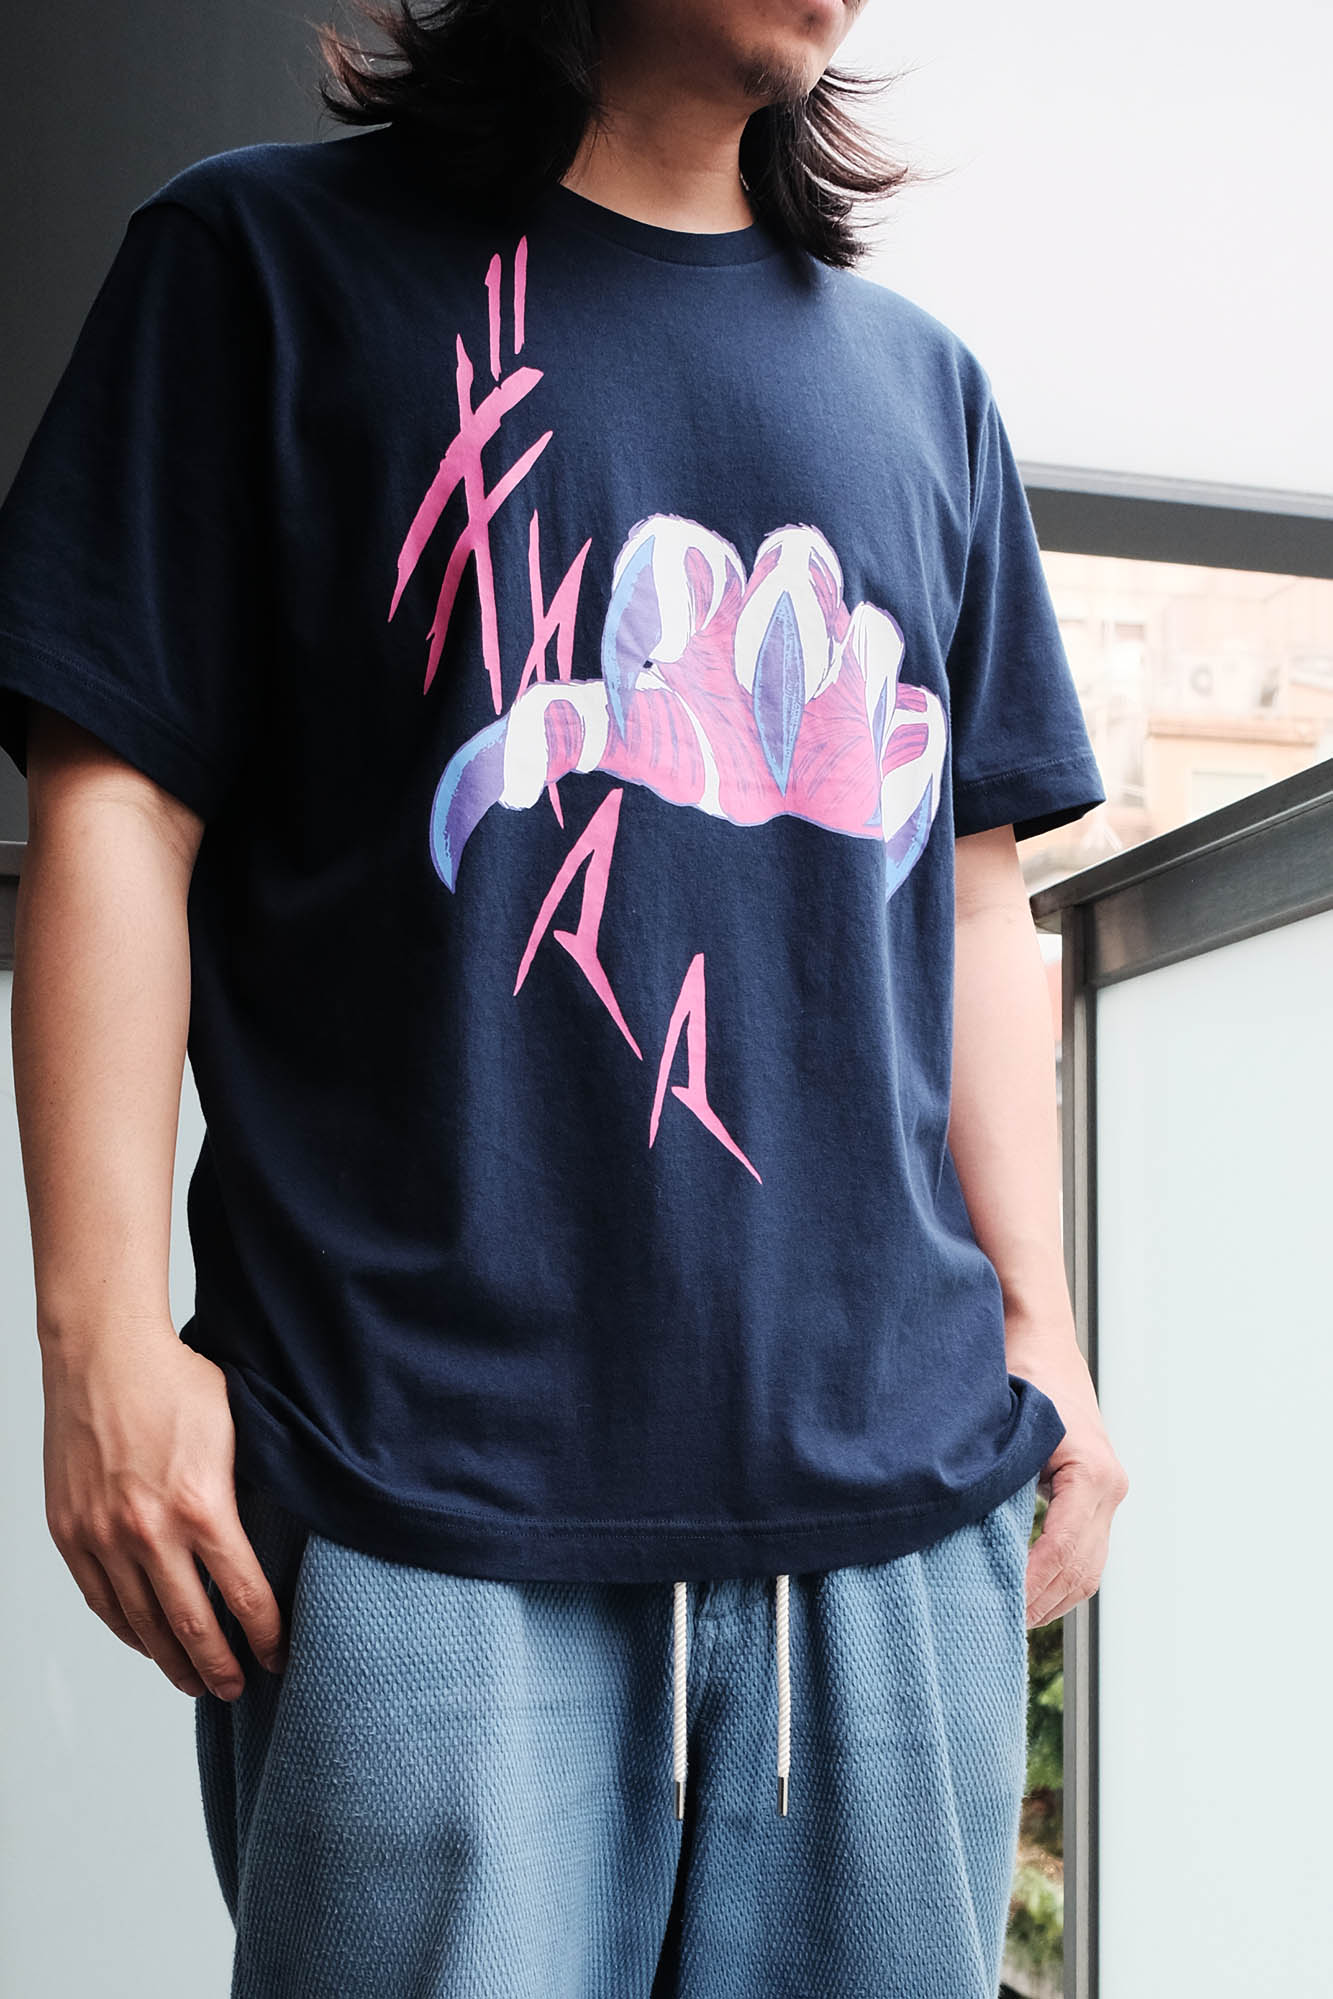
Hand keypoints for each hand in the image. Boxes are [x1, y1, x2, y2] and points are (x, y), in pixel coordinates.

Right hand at [40, 1323, 286, 1698]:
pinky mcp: (70, 1532)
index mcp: (202, 1506)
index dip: (265, 1635)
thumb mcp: (236, 1433)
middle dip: (221, 1666)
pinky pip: (101, 1601)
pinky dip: (127, 1631)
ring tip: (196, 1682)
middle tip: (238, 1689)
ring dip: (173, 1661)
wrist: (104, 1353)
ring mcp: (104, 1536)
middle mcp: (149, 1532)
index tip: (278, 1656)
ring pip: (142, 1624)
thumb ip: (247, 1491)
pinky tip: (148, 1643)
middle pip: (192, 1626)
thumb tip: (270, 1539)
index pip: (244, 1595)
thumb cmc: (175, 1381)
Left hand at [1009, 1329, 1128, 1628]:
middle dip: (1040, 1602)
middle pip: (1082, 1570)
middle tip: (994, 1628)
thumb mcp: (1006, 1429)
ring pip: (1089, 1569)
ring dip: (1051, 1599)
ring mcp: (1108, 1491)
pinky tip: (1025, 1594)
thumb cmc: (1019, 1373)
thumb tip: (964, 1537)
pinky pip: (1085, 1552)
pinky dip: (1058, 1578)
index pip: (1063, 1550)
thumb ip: (997, 1482)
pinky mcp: (1095, 1493)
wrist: (1039, 1336)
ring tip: (1006, 1622)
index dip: (1029, 1584)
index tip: (995, 1608)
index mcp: (1093, 1472)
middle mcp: (1109, 1486)